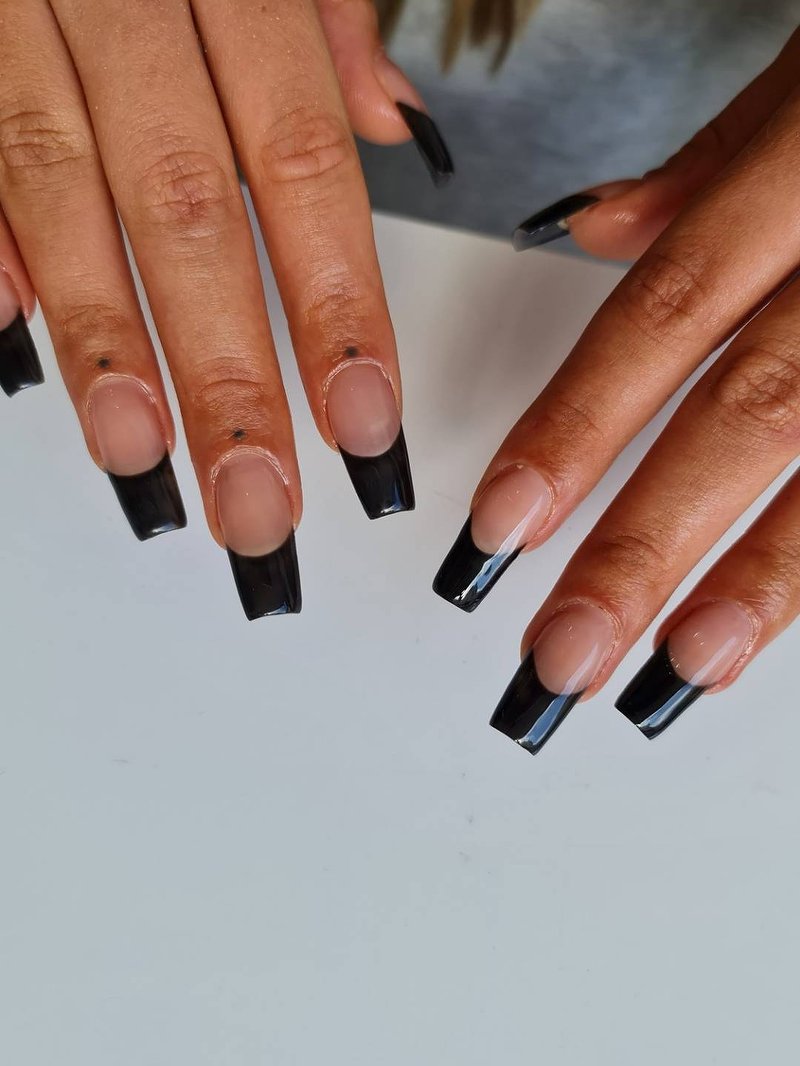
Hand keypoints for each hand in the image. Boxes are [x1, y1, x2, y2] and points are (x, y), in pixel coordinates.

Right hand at [0, 0, 450, 618]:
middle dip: (227, 375)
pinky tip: (13, 339)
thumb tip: (378, 123)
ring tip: (143, 466)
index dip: (335, 307)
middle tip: (260, 505)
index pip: (299, 166)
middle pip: (188, 209)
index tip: (364, 427)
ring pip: (59, 190)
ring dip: (106, 346)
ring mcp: (11, 4)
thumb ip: (323, 13)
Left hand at [434, 28, 799, 751]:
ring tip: (679, 673)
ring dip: (757, 583)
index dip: (578, 428)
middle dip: (646, 548)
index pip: (664, 315)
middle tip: (563, 654)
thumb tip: (596, 233)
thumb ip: (709, 169)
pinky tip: (767, 629)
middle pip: (744, 417)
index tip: (502, 528)